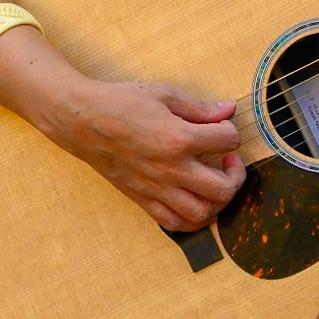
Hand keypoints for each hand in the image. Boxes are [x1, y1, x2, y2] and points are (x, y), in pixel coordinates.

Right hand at [49, 78, 245, 231]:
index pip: (228, 140)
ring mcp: (157, 189)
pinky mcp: (143, 199)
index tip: (222, 127)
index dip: (231, 131)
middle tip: (228, 161)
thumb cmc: (122, 103)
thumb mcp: (165, 95)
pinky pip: (175, 223)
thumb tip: (229, 109)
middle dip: (236, 175)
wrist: (82, 121)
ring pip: (202, 213)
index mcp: (179, 138)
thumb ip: (200, 108)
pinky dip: (192, 218)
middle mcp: (171, 170)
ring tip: (215, 183)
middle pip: (223, 188)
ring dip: (218, 201)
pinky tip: (194, 200)